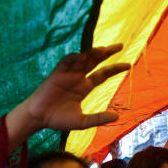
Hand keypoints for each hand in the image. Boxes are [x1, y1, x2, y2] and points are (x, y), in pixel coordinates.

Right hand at [6, 44, 128, 150]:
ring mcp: (67, 74)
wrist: (39, 118)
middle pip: (95, 61)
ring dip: (92, 53)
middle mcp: (78, 78)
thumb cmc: (59, 120)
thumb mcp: (82, 121)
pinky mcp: (56, 73)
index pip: (103, 74)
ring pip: (82, 59)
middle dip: (107, 53)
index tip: (128, 65)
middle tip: (121, 45)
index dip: (115, 68)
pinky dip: (73, 58)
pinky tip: (82, 56)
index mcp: (84, 87)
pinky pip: (66, 62)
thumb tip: (117, 116)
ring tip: (103, 50)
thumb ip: (98, 118)